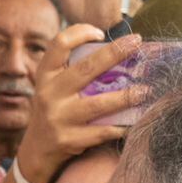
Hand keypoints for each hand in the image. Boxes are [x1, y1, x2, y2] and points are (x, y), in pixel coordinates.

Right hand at [12, 25, 141, 182]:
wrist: (36, 150)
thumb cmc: (53, 109)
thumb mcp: (52, 86)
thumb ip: (72, 68)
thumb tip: (114, 48)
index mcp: (45, 75)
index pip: (59, 44)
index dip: (81, 32)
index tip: (101, 33)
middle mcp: (49, 94)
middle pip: (86, 68)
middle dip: (115, 53)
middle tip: (137, 43)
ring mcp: (58, 118)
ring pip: (98, 103)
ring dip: (126, 96)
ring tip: (145, 90)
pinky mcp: (69, 140)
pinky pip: (101, 131)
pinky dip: (120, 127)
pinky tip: (134, 121)